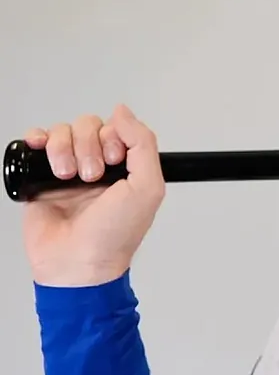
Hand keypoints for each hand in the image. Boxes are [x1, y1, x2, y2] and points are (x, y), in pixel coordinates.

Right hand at [22, 105, 165, 286]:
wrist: (77, 262)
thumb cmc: (114, 234)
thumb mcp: (148, 188)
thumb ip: (143, 145)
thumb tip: (124, 112)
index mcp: (125, 167)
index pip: (116, 128)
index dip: (113, 137)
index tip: (114, 161)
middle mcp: (98, 166)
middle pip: (88, 126)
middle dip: (88, 146)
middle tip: (90, 176)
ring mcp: (68, 170)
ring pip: (61, 132)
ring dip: (63, 149)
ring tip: (67, 176)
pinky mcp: (40, 177)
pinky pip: (35, 143)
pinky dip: (35, 141)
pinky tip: (41, 153)